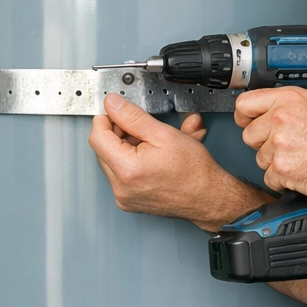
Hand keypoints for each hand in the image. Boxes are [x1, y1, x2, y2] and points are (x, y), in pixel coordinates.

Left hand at [88, 94, 265, 229]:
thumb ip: (133, 117)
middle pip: (103, 149)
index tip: (114, 111)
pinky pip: (122, 174)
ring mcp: (124, 197)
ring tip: (151, 142)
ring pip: (113, 161)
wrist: (210, 198)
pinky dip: (132, 161)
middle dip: (118, 133)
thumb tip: (113, 105)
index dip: (105, 119)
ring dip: (127, 146)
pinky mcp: (129, 201)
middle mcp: (121, 188)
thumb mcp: (164, 134)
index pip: (97, 137)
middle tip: (139, 125)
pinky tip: (151, 155)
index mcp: (127, 170)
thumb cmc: (195, 172)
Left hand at [234, 87, 306, 199]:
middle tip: (285, 146)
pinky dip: (283, 180)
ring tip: (300, 159)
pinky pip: (270, 178)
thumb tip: (285, 106)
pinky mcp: (281, 169)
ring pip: (259, 159)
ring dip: (275, 163)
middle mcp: (280, 119)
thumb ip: (297, 104)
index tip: (248, 122)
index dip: (244, 116)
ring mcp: (279, 145)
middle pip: (249, 135)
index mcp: (289, 99)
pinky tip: (301, 171)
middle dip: (263, 143)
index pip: (245, 103)